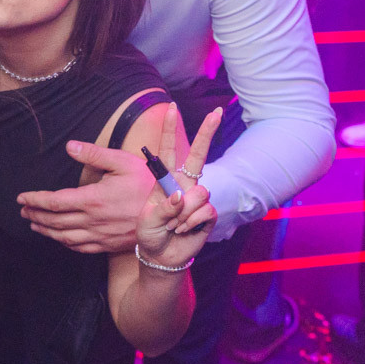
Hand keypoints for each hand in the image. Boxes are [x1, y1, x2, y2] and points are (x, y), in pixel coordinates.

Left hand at [18, 142, 153, 252]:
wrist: (171, 211)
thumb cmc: (147, 182)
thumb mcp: (122, 161)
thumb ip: (93, 154)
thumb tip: (69, 146)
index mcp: (93, 199)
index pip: (55, 202)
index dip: (35, 200)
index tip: (22, 198)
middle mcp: (93, 220)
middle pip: (55, 221)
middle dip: (35, 215)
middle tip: (23, 211)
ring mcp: (101, 235)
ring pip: (64, 237)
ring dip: (45, 231)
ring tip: (33, 224)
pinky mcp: (109, 244)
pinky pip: (80, 247)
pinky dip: (64, 243)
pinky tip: (58, 238)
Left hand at [135, 105, 219, 270]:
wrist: (161, 256)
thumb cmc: (150, 233)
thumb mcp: (147, 219)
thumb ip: (164, 207)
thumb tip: (181, 196)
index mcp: (165, 180)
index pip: (168, 150)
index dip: (169, 129)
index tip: (171, 107)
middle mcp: (184, 184)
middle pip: (198, 155)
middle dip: (207, 133)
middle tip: (217, 112)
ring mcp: (197, 198)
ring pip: (199, 193)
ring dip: (183, 213)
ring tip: (172, 225)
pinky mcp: (208, 213)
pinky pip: (204, 211)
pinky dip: (191, 223)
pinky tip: (183, 230)